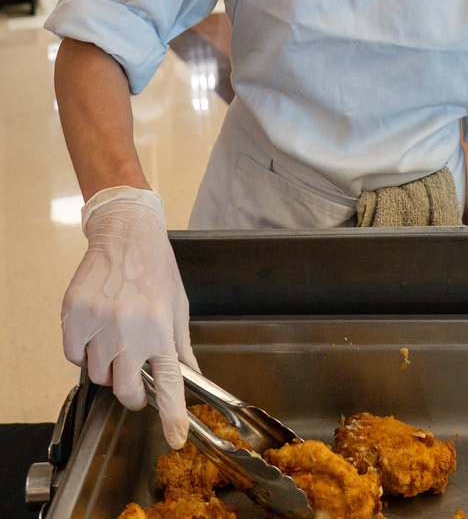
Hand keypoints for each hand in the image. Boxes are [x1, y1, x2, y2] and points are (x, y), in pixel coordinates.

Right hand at [61, 187, 197, 448]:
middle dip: (130, 392)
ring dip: (106, 364)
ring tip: (115, 334)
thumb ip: (181, 344)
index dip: (171, 415)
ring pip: (98, 374)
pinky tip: (96, 327)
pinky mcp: (75, 316)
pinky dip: (83, 350)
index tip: (175, 437)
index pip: (169, 383)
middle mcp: (131, 329)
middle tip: (133, 376)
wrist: (125, 233)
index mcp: (161, 328)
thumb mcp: (178, 304)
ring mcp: (99, 323)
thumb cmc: (155, 266)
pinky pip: (73, 356)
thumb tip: (192, 375)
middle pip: (125, 389)